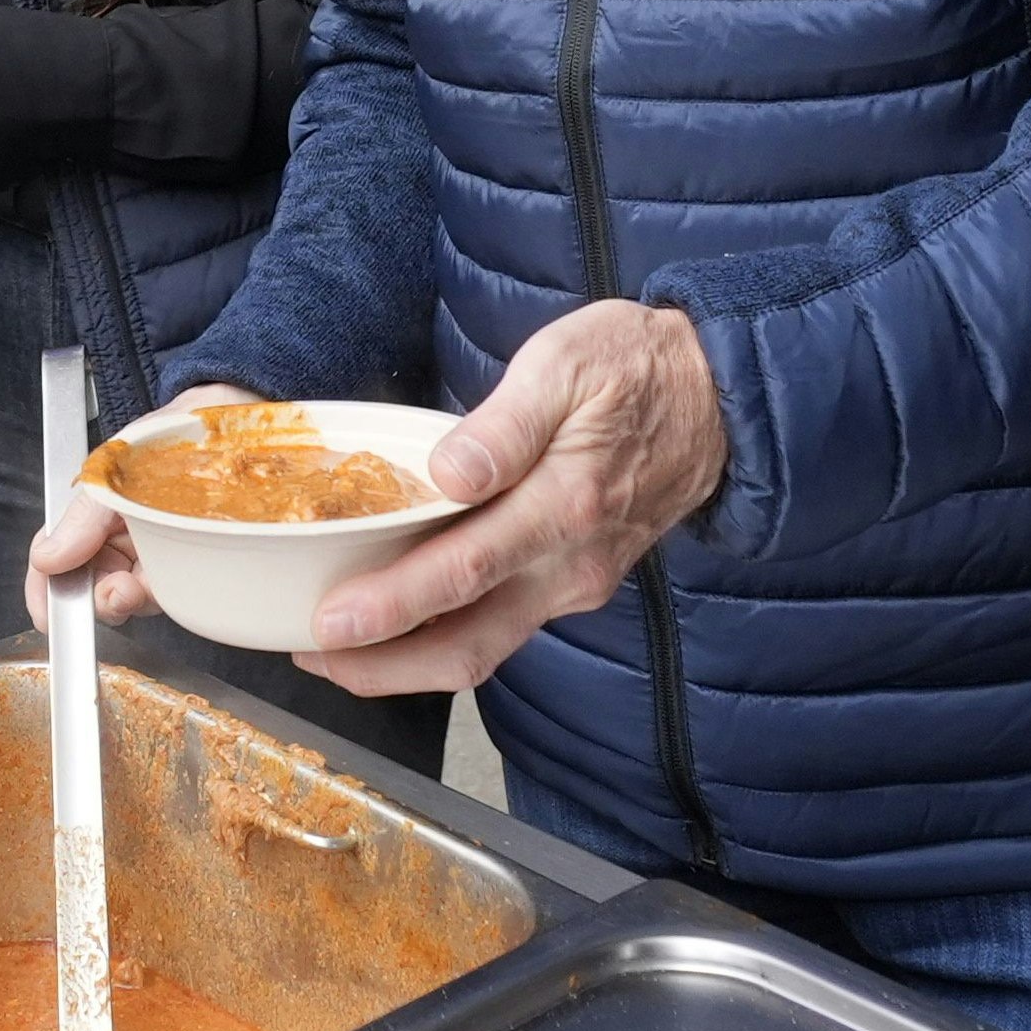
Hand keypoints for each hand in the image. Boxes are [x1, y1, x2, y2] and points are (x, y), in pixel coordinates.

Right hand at [31, 383, 251, 628]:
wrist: (220, 423)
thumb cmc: (162, 438)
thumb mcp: (111, 472)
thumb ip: (80, 519)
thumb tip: (46, 558)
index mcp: (86, 517)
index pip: (53, 560)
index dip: (46, 594)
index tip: (51, 618)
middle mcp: (114, 540)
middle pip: (88, 588)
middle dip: (96, 600)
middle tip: (113, 594)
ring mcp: (148, 555)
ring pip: (126, 598)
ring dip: (130, 599)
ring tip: (136, 585)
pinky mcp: (183, 564)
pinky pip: (167, 593)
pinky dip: (164, 593)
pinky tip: (169, 576)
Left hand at [295, 303, 726, 694]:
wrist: (718, 397)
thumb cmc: (634, 367)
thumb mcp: (566, 364)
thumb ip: (507, 423)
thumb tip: (450, 471)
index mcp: (566, 506)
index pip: (464, 572)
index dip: (391, 605)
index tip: (330, 624)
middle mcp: (570, 565)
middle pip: (467, 645)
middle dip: (382, 666)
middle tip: (312, 658)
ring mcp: (574, 584)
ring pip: (482, 650)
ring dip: (406, 664)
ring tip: (336, 652)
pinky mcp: (572, 586)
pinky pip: (500, 630)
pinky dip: (442, 638)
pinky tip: (396, 623)